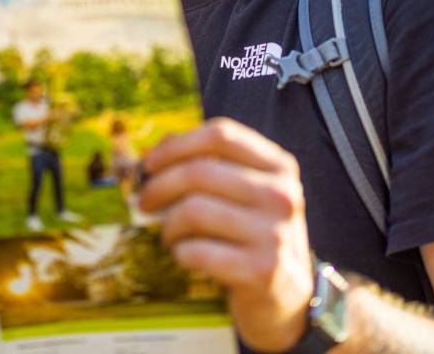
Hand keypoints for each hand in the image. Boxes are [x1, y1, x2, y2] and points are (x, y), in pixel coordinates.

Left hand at [139, 117, 315, 352]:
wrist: (289, 298)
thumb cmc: (255, 237)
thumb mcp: (247, 194)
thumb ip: (211, 166)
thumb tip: (156, 148)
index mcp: (279, 167)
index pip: (220, 136)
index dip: (176, 146)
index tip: (149, 164)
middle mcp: (281, 195)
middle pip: (200, 172)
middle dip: (159, 186)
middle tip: (145, 203)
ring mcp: (275, 233)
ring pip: (194, 210)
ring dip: (168, 225)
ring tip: (170, 235)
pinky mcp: (263, 271)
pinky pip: (198, 251)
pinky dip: (181, 253)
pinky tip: (185, 256)